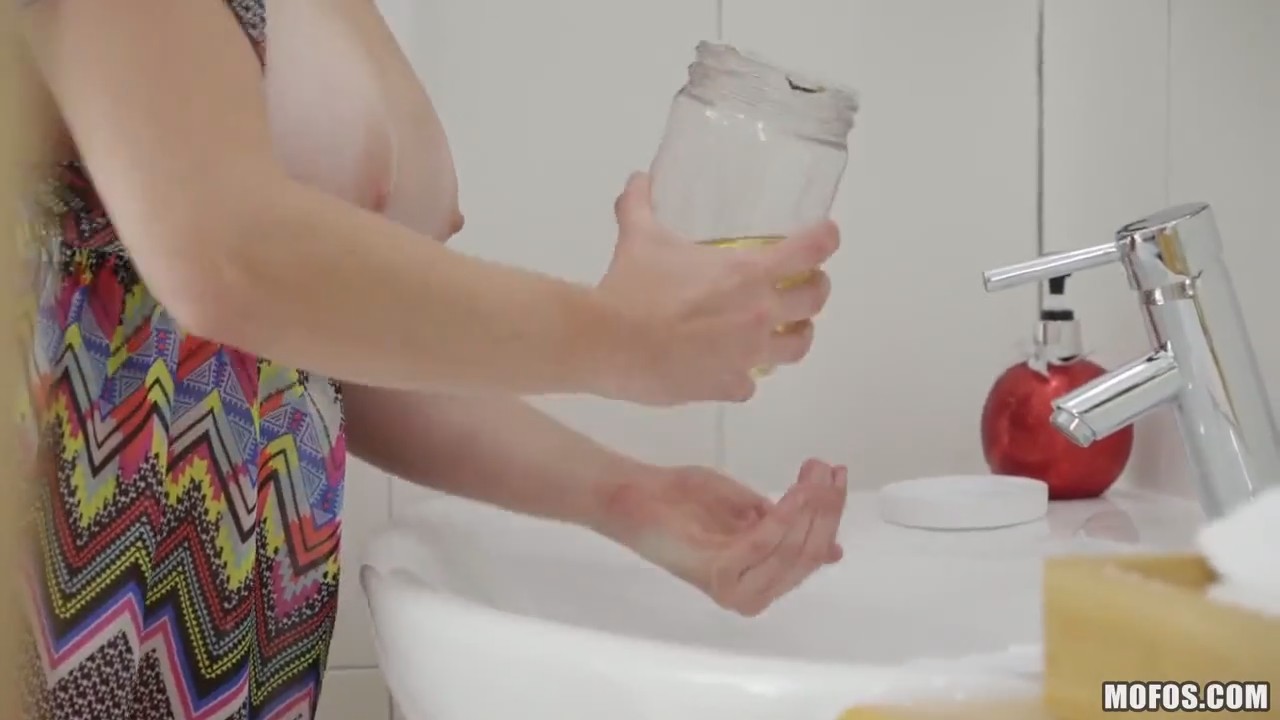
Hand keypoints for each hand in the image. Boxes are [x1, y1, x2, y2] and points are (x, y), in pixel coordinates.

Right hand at [596, 172, 838, 405]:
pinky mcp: (728, 386)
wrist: (608, 344)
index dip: (825, 239)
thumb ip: (640, 205)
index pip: (810, 250)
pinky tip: (729, 370)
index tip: (826, 235)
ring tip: (786, 330)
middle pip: (815, 300)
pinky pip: (750, 384)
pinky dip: (743, 376)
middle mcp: (759, 313)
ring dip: (796, 334)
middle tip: (805, 282)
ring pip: (797, 347)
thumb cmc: (632, 288)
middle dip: (816, 288)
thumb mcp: (639, 238)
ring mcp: (748, 355)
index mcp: (747, 273)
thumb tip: (639, 179)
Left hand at [596, 459, 847, 616]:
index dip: (829, 517)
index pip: (810, 556)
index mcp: (759, 581)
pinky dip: (784, 516)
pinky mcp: (716, 574)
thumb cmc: (684, 500)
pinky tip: (795, 492)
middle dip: (825, 511)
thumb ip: (786, 530)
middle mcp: (750, 594)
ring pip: (790, 551)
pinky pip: (763, 544)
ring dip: (809, 508)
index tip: (838, 477)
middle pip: (806, 556)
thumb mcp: (748, 513)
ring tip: (815, 473)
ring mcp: (732, 588)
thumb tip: (834, 550)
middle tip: (830, 470)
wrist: (636, 496)